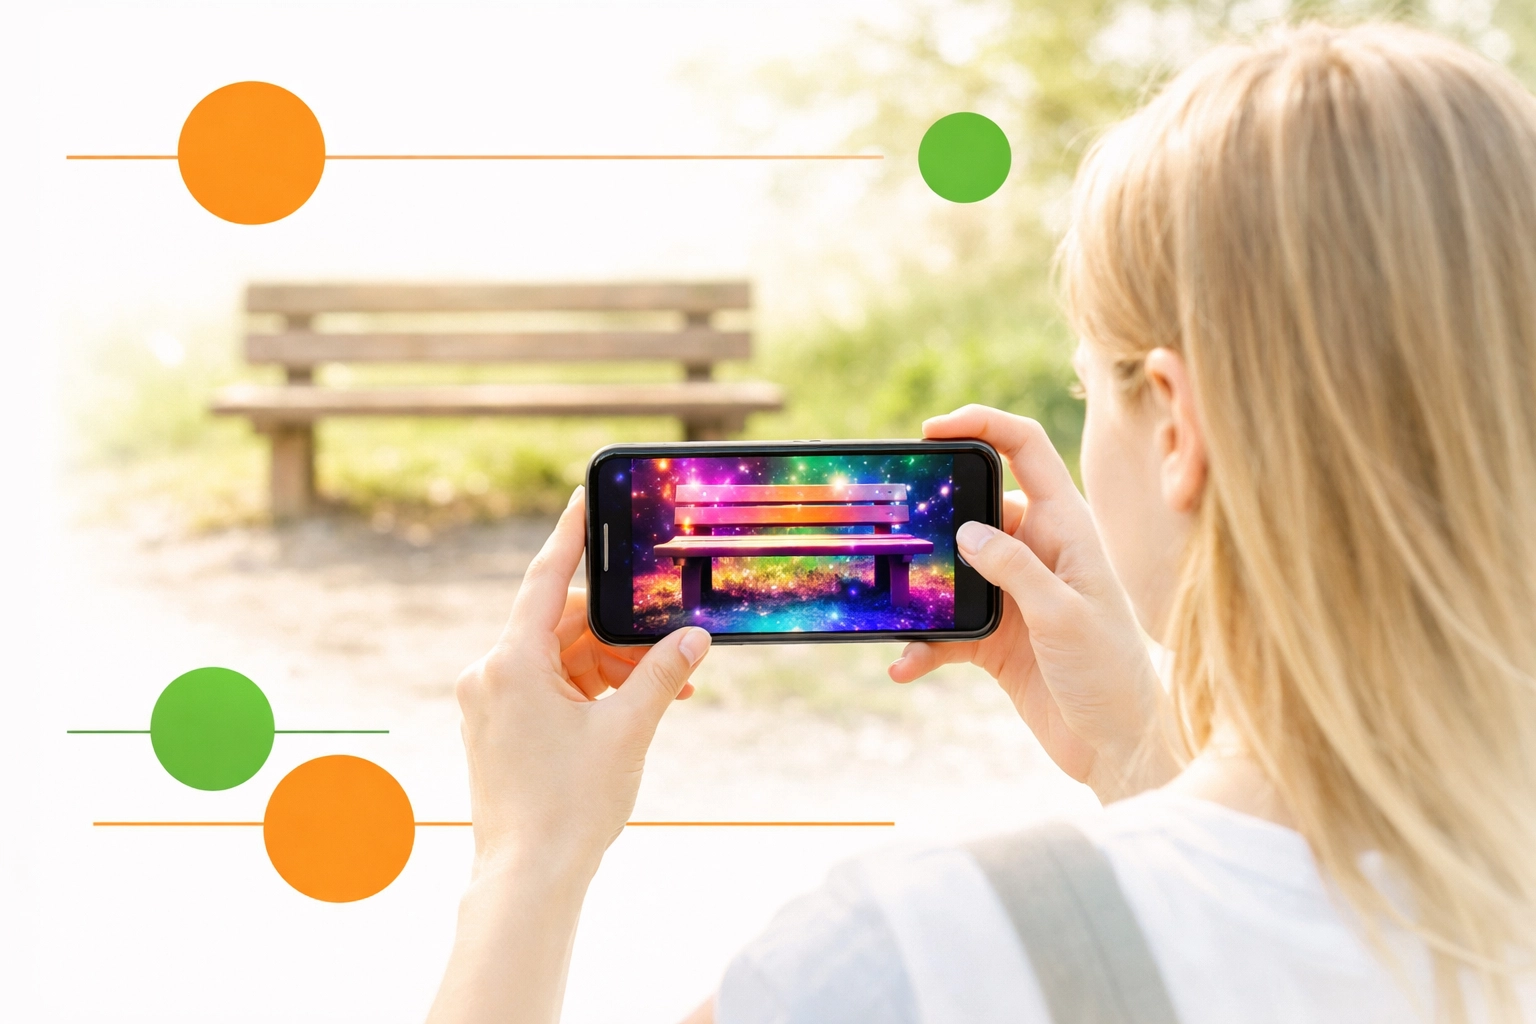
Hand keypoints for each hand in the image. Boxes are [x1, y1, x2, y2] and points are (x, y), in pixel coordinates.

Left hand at [455, 486, 711, 875]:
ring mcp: (491, 702)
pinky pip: (548, 687)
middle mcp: (491, 674)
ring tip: (662, 693)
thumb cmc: (569, 808)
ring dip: (608, 666)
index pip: (547, 578)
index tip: (584, 496)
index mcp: (512, 663)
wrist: (526, 879)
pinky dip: (588, 689)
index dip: (571, 534)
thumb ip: (661, 675)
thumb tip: (694, 637)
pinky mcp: (498, 727)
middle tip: (669, 646)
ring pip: (559, 658)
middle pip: (562, 625)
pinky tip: (630, 708)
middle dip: (618, 634)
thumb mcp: (628, 731)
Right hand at [891, 406, 1176, 802]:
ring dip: (919, 590)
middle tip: (891, 526)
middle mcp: (1036, 551)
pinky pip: (946, 627)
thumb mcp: (1064, 614)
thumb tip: (964, 531)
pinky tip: (905, 666)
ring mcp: (1013, 593)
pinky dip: (923, 644)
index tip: (932, 430)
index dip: (981, 424)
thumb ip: (1015, 568)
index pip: (1025, 449)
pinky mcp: (995, 637)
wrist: (1119, 747)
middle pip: (973, 506)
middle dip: (930, 514)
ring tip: (890, 606)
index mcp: (1065, 527)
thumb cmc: (1111, 674)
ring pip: (950, 569)